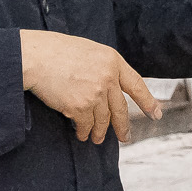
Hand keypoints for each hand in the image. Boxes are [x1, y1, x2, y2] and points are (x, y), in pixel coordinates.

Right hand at [21, 29, 158, 143]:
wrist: (35, 57)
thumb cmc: (55, 51)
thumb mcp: (88, 51)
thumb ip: (103, 67)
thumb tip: (110, 87)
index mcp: (112, 60)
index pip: (136, 84)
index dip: (148, 101)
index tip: (156, 114)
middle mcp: (108, 77)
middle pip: (121, 109)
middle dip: (123, 127)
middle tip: (125, 137)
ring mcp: (95, 93)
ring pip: (103, 120)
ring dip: (100, 132)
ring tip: (97, 139)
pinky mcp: (79, 107)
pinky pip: (86, 125)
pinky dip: (84, 131)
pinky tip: (82, 134)